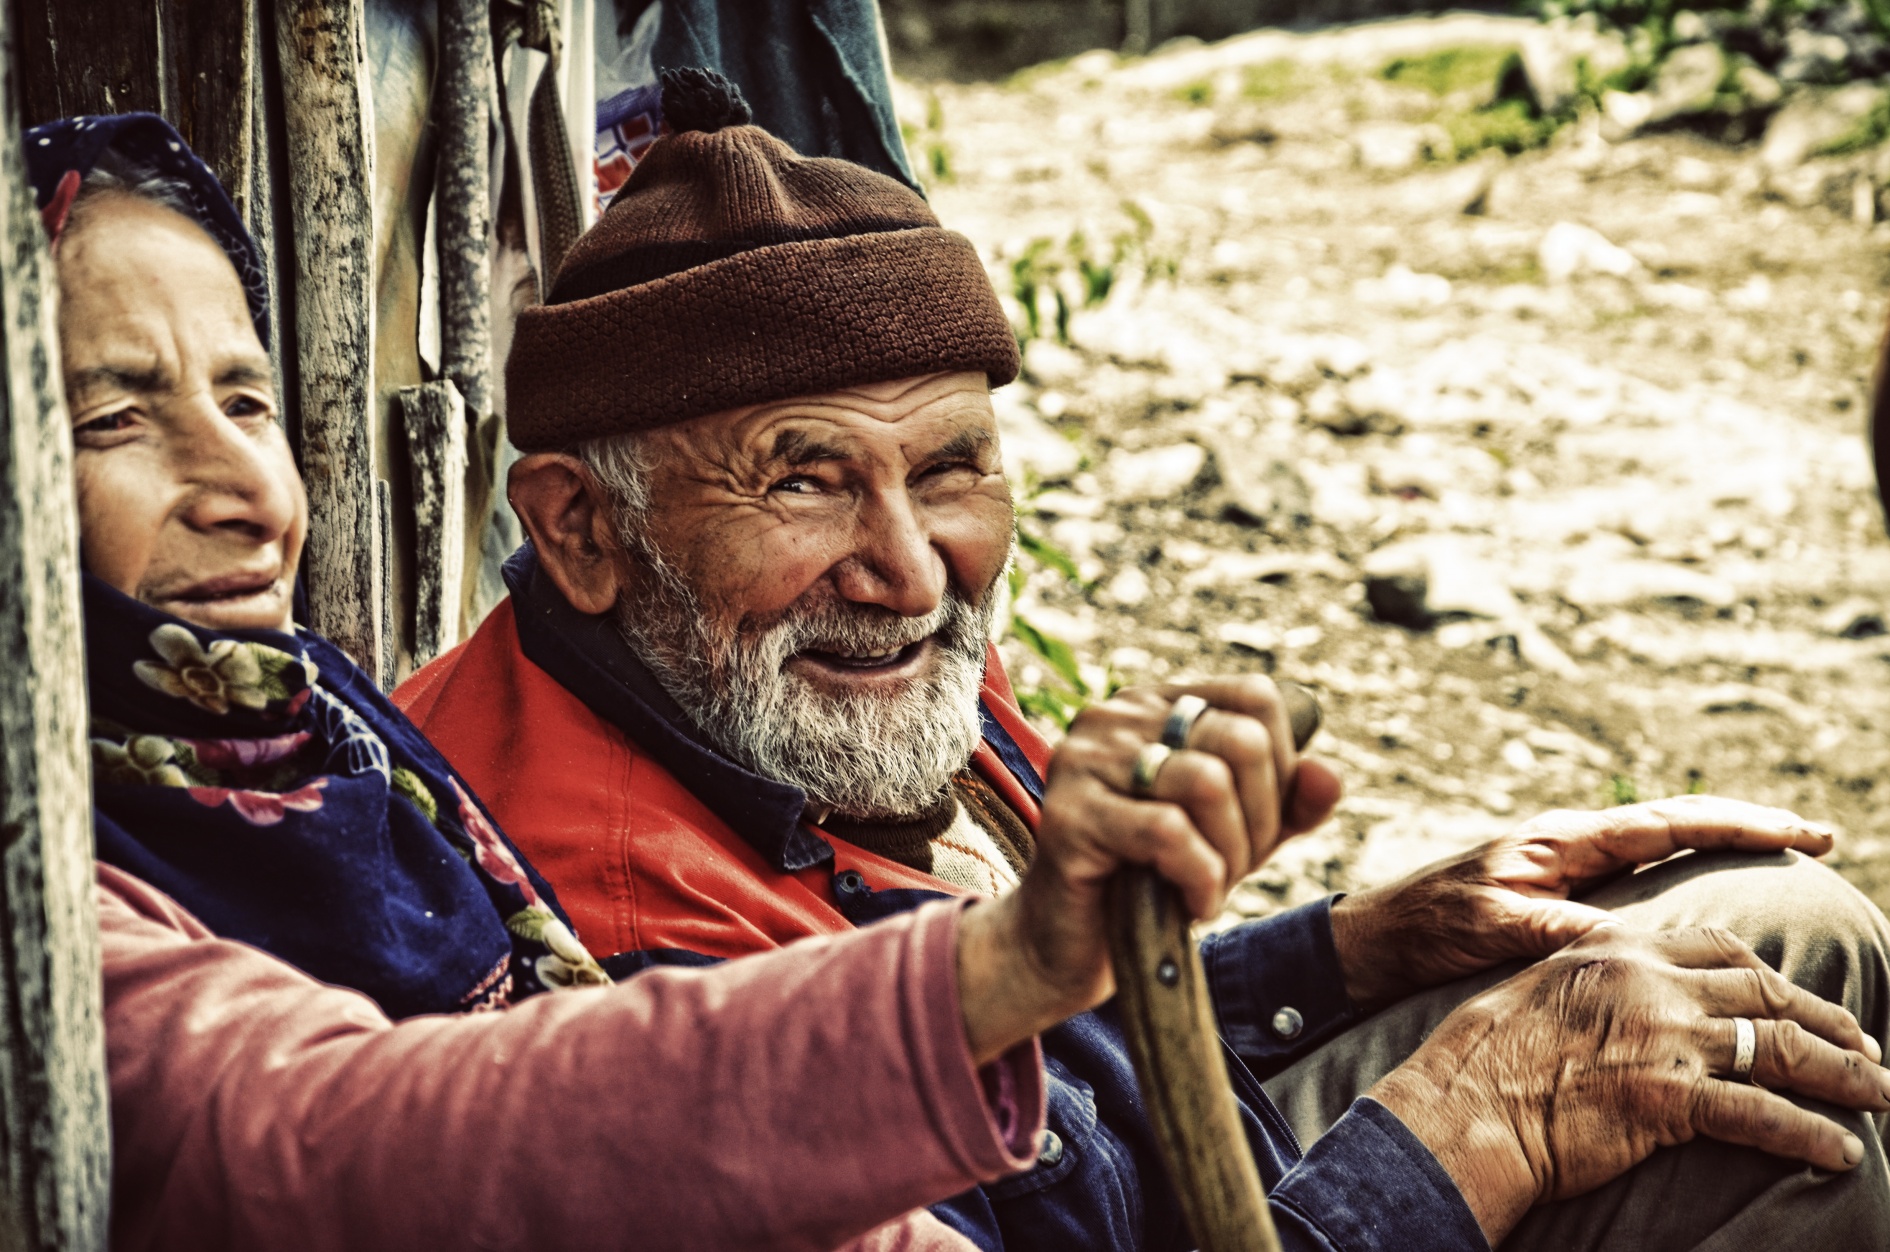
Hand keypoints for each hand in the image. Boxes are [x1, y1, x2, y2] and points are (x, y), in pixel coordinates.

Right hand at [956, 676, 1342, 1062]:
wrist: (1072, 947)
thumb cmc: (1156, 882)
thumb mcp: (1239, 837)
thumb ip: (1288, 804)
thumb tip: (1330, 775)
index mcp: (1156, 704)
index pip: (1256, 698)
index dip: (1281, 769)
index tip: (1255, 827)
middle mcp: (1115, 716)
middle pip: (1241, 741)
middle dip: (1259, 822)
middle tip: (1231, 870)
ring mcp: (1084, 760)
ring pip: (1208, 783)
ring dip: (1229, 854)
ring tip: (1208, 886)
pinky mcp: (1068, 815)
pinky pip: (1168, 832)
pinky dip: (1200, 879)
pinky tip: (1189, 904)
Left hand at [1330, 795, 1836, 1008]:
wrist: (1378, 938)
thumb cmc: (1428, 928)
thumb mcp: (1496, 928)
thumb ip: (1561, 930)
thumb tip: (1633, 948)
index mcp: (1564, 840)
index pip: (1670, 821)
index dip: (1740, 826)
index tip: (1802, 834)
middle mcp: (1574, 844)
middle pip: (1679, 825)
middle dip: (1748, 829)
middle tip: (1818, 840)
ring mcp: (1569, 866)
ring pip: (1664, 849)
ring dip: (1724, 851)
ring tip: (1790, 863)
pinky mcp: (1561, 892)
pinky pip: (1641, 878)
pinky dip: (1688, 878)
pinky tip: (1718, 899)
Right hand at [1371, 924, 1889, 1244]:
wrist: (1462, 1105)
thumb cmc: (1485, 1058)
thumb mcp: (1542, 990)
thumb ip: (1599, 983)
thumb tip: (1633, 1001)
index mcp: (1617, 946)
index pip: (1719, 947)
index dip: (1772, 975)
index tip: (1801, 999)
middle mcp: (1649, 980)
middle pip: (1764, 990)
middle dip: (1826, 1020)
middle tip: (1865, 1049)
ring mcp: (1664, 1036)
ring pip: (1781, 1047)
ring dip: (1843, 1075)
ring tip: (1878, 1096)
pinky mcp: (1671, 1098)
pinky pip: (1764, 1115)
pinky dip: (1811, 1134)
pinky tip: (1839, 1152)